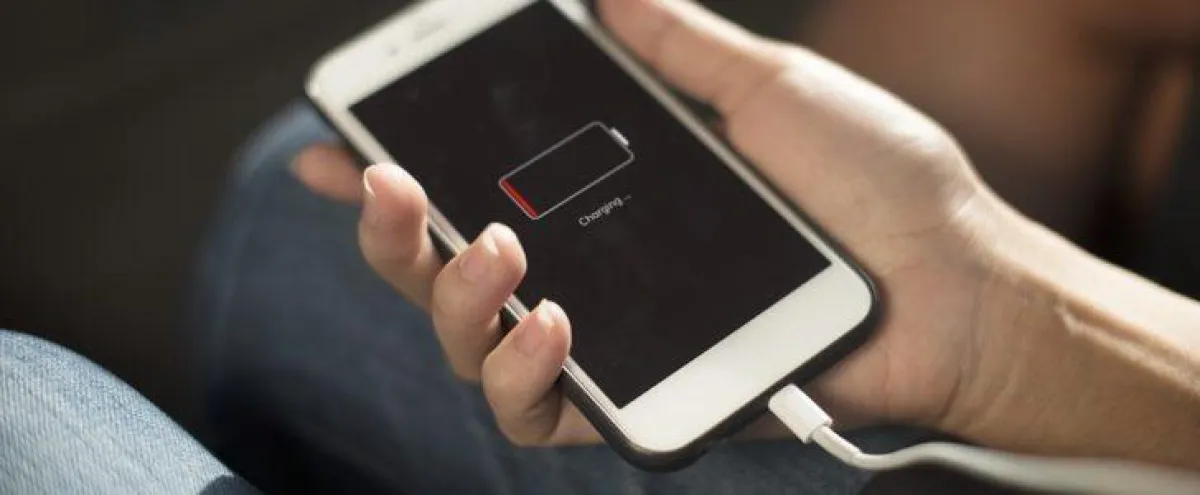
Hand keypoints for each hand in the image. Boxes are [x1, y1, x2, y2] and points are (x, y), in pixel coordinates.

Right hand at [295, 0, 1007, 445]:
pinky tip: (545, 317)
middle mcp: (589, 274)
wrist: (953, 283)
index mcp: (603, 205)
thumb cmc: (875, 188)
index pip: (473, 188)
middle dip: (388, 231)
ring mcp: (608, 344)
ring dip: (447, 295)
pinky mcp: (639, 401)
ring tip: (489, 245)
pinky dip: (518, 370)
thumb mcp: (768, 91)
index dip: (394, 172)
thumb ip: (679, 47)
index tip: (340, 142)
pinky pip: (538, 411)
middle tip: (386, 182)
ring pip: (469, 345)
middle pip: (442, 271)